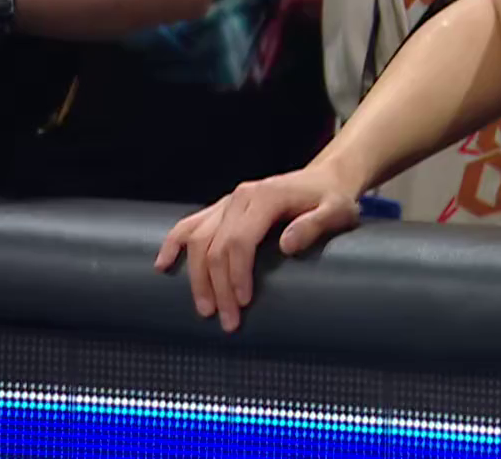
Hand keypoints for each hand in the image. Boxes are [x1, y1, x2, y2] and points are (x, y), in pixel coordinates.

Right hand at [154, 167, 362, 332]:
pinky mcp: (222, 209)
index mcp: (264, 198)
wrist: (325, 179)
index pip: (239, 241)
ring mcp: (227, 203)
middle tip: (227, 321)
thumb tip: (287, 245)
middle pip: (214, 245)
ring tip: (204, 308)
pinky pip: (190, 224)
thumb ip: (315, 226)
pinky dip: (173, 243)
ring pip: (197, 239)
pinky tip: (163, 265)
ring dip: (196, 277)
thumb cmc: (332, 199)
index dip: (236, 274)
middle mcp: (240, 198)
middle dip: (217, 286)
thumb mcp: (337, 211)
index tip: (242, 304)